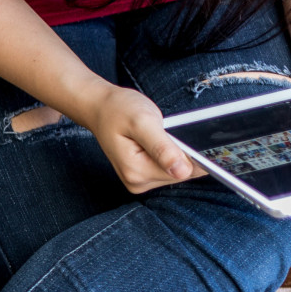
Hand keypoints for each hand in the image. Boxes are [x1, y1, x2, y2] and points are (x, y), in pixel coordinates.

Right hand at [74, 85, 199, 193]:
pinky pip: (168, 168)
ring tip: (158, 135)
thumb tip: (182, 171)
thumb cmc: (118, 110)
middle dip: (181, 151)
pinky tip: (158, 141)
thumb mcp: (142, 122)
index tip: (184, 135)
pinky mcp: (142, 176)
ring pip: (176, 171)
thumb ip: (162, 148)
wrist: (100, 109)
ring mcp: (139, 180)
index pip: (182, 172)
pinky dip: (170, 153)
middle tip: (164, 131)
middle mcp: (137, 182)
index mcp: (136, 171)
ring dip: (176, 152)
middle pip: (181, 173)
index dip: (191, 153)